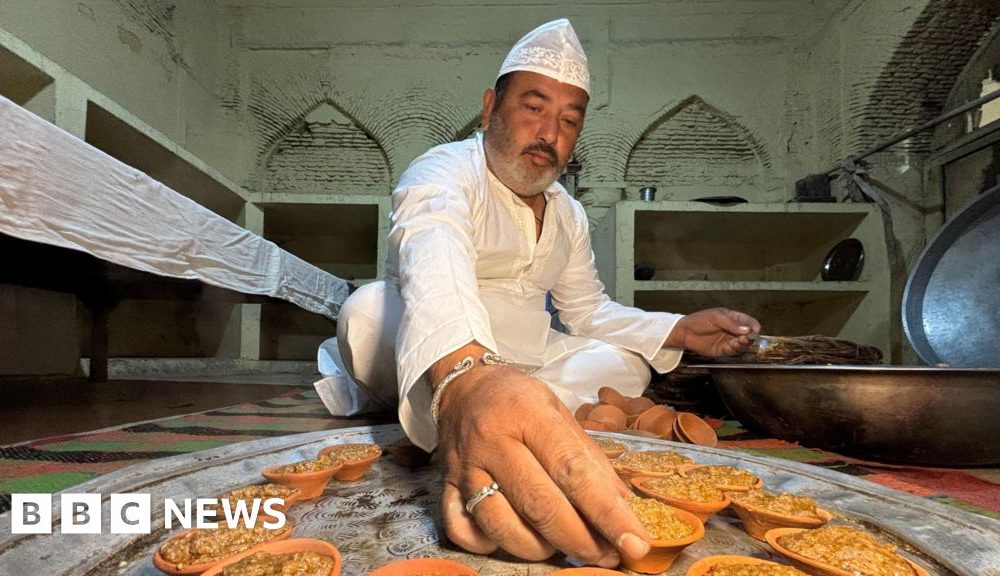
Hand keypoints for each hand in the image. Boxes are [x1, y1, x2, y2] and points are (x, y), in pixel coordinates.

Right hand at [436, 366, 650, 565]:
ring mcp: (465, 467)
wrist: (463, 386)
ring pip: (501, 526)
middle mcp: (492, 441)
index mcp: (527, 415)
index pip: (573, 471)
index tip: (634, 541)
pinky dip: (490, 545)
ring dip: (540, 547)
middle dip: (580, 540)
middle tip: (606, 555)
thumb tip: (622, 505)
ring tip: (562, 544)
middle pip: (540, 505)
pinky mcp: (445, 486)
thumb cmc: (518, 400)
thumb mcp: (560, 412)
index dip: (607, 512)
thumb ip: (589, 458)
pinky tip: (513, 537)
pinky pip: (463, 531)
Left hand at [665, 307, 760, 355]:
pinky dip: (736, 348)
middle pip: (749, 334)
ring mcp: (729, 340)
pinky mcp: (723, 350)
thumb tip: (747, 329)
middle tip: (748, 336)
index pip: (749, 321)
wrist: (685, 332)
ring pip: (743, 343)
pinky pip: (734, 350)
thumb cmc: (699, 321)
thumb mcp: (716, 317)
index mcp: (733, 318)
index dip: (754, 325)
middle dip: (751, 335)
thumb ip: (731, 323)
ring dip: (744, 342)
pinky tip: (735, 344)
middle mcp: (733, 330)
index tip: (755, 329)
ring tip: (742, 340)